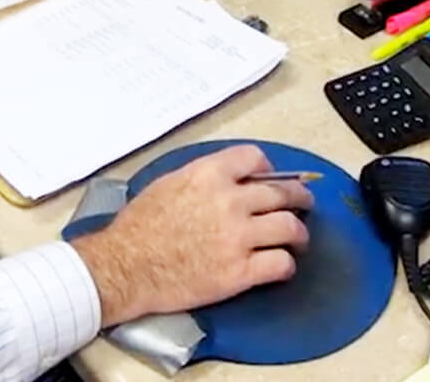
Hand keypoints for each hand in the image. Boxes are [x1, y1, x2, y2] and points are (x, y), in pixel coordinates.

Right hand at [70, 145, 312, 327]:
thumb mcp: (169, 183)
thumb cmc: (139, 227)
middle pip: (282, 192)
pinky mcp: (239, 272)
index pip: (255, 158)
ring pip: (290, 227)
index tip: (271, 177)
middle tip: (303, 203)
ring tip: (299, 238)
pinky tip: (282, 266)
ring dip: (299, 232)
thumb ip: (203, 177)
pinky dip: (286, 265)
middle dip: (298, 197)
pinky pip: (280, 264)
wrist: (126, 266)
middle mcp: (229, 201)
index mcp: (209, 174)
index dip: (268, 168)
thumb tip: (228, 179)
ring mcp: (238, 237)